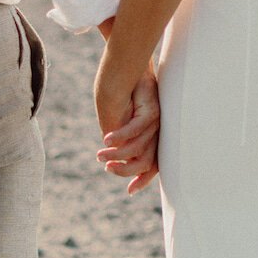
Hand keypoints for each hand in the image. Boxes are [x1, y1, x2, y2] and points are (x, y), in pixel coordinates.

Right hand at [95, 60, 159, 194]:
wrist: (127, 65)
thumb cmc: (120, 92)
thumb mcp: (118, 119)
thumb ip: (119, 137)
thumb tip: (113, 155)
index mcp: (150, 136)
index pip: (153, 165)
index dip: (143, 180)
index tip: (129, 192)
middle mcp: (157, 131)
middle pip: (147, 162)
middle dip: (126, 171)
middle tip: (107, 168)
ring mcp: (156, 121)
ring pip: (139, 148)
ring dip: (117, 154)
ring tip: (101, 155)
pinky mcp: (150, 109)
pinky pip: (136, 129)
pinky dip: (120, 137)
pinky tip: (107, 140)